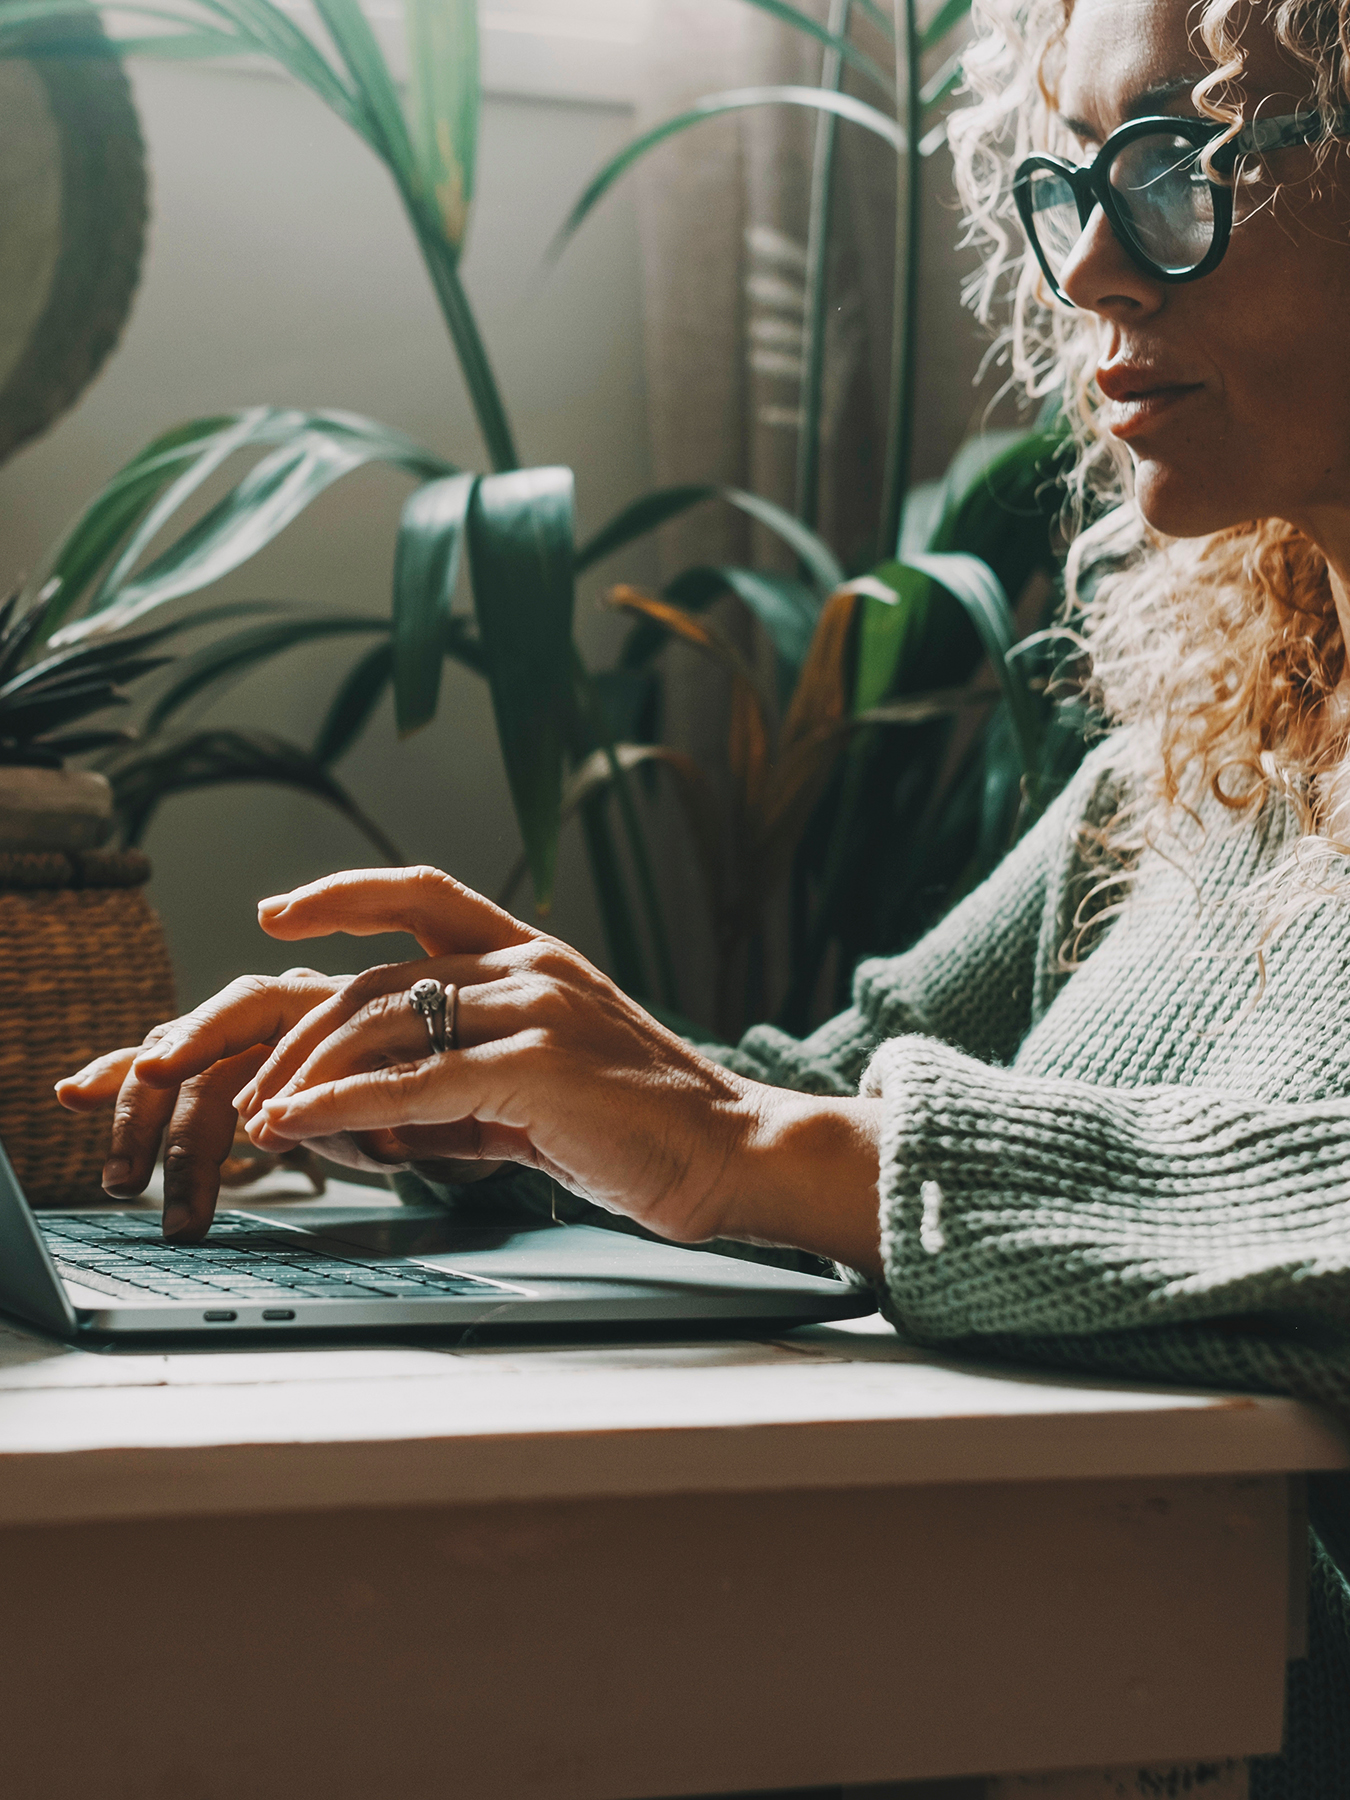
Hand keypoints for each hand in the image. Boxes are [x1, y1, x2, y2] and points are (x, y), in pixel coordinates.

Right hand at [56, 969, 453, 1239]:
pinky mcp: (257, 1084)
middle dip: (152, 1106)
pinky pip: (190, 1087)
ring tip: (120, 1185)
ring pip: (187, 1075)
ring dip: (143, 1127)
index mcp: (335, 1002)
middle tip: (127, 1174)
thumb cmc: (464, 1091)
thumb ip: (375, 1105)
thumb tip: (306, 1120)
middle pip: (199, 1046)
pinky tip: (79, 1095)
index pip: (249, 1007)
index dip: (199, 1035)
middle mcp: (289, 1017)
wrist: (483, 1100)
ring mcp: (268, 1049)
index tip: (157, 1070)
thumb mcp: (437, 1101)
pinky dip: (141, 1100)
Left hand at [238, 866, 883, 1273]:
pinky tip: (299, 1124)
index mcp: (535, 957)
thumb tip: (376, 1115)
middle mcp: (531, 965)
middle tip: (252, 1084)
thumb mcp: (539, 1088)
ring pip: (385, 1023)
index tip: (278, 913)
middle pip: (378, 977)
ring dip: (307, 1074)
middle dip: (300, 1034)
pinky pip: (414, 1081)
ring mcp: (536, 1008)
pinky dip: (342, 1105)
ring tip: (261, 1118)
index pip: (422, 894)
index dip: (343, 894)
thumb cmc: (641, 1126)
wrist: (731, 1153)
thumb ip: (461, 1085)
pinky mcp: (538, 1065)